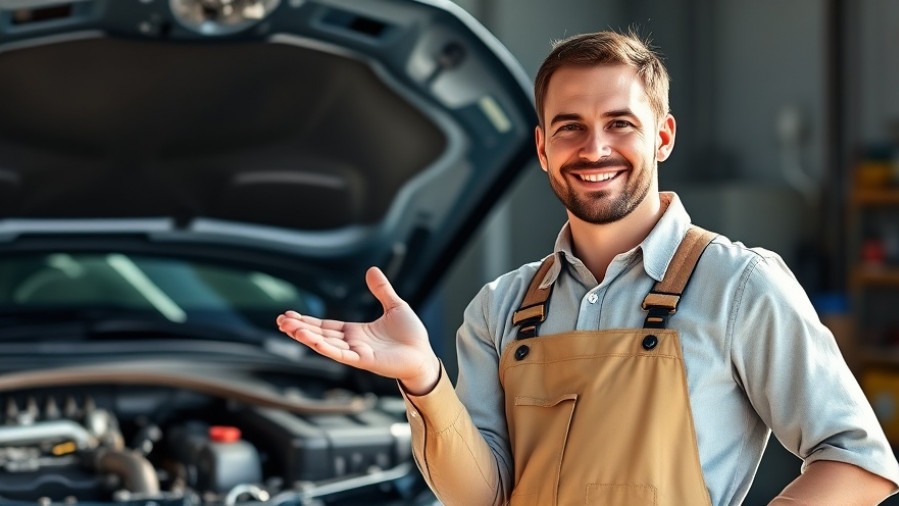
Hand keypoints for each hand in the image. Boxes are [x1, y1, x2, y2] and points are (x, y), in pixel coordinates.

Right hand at [276, 266, 440, 394]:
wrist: (424, 355)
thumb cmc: (412, 336)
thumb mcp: (395, 306)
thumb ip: (381, 290)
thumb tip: (372, 270)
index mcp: (356, 332)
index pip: (326, 325)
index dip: (308, 321)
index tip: (290, 315)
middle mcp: (352, 343)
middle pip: (320, 334)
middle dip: (300, 327)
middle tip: (280, 320)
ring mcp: (356, 353)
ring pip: (326, 343)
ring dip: (306, 336)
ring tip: (287, 327)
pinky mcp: (364, 361)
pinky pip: (341, 354)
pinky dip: (325, 347)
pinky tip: (311, 340)